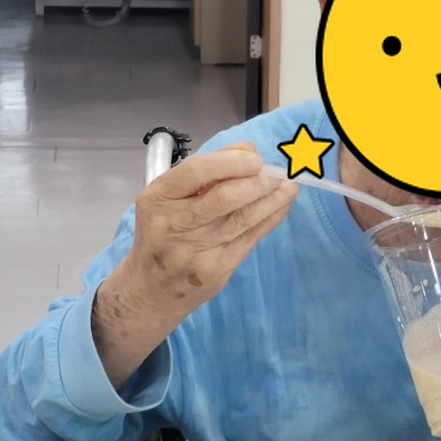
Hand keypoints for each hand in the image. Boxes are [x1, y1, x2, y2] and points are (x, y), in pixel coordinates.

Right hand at [94, 142, 296, 387]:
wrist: (151, 288)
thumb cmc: (161, 233)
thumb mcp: (166, 199)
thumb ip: (202, 174)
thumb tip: (247, 153)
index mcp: (157, 198)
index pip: (196, 171)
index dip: (231, 162)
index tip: (255, 159)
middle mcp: (173, 223)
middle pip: (223, 197)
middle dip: (257, 182)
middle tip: (275, 175)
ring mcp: (195, 250)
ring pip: (242, 219)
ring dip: (271, 200)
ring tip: (289, 186)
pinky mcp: (216, 269)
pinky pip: (249, 238)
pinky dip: (270, 219)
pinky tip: (281, 206)